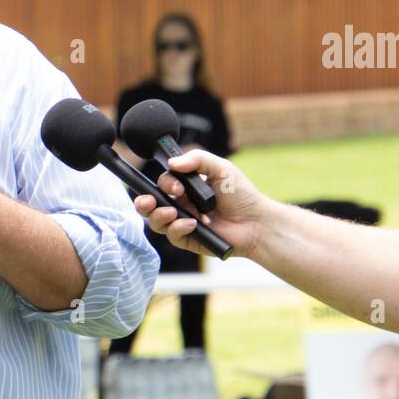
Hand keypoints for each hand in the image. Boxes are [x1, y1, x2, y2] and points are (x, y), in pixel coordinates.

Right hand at [134, 148, 266, 257]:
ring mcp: (183, 223)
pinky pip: (172, 235)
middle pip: (150, 204)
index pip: (162, 184)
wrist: (255, 221)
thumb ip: (197, 159)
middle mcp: (181, 205)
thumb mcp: (221, 168)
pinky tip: (192, 224)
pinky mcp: (188, 239)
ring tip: (172, 213)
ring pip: (155, 222)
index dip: (164, 184)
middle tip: (150, 201)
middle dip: (143, 202)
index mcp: (186, 187)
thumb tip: (173, 163)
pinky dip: (178, 228)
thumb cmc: (241, 195)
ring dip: (159, 216)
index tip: (177, 186)